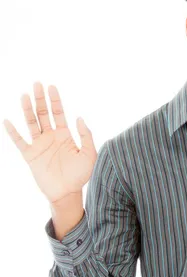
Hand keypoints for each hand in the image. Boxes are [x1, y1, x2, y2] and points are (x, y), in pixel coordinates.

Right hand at [3, 82, 96, 203]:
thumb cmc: (80, 175)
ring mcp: (40, 145)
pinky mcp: (30, 156)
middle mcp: (51, 137)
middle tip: (37, 83)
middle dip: (40, 99)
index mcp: (65, 135)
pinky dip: (13, 132)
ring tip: (24, 95)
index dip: (55, 100)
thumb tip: (79, 118)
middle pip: (43, 114)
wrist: (67, 193)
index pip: (58, 113)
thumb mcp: (89, 154)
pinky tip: (7, 120)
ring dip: (27, 109)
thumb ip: (86, 136)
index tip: (51, 87)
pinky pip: (19, 141)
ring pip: (31, 123)